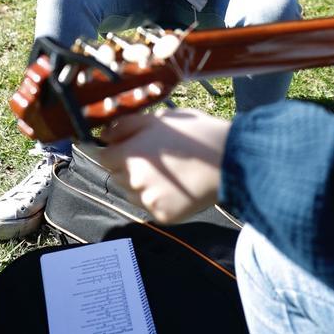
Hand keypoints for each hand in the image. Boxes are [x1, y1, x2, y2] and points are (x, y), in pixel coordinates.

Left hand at [98, 109, 230, 223]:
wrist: (231, 161)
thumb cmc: (196, 134)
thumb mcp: (159, 118)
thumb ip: (126, 126)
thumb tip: (103, 136)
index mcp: (130, 154)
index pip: (102, 158)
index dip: (113, 152)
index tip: (124, 148)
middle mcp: (135, 181)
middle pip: (116, 176)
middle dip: (128, 167)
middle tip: (155, 158)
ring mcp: (149, 201)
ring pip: (131, 193)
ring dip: (141, 185)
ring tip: (168, 172)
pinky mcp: (163, 215)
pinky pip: (150, 206)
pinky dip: (158, 198)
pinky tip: (177, 186)